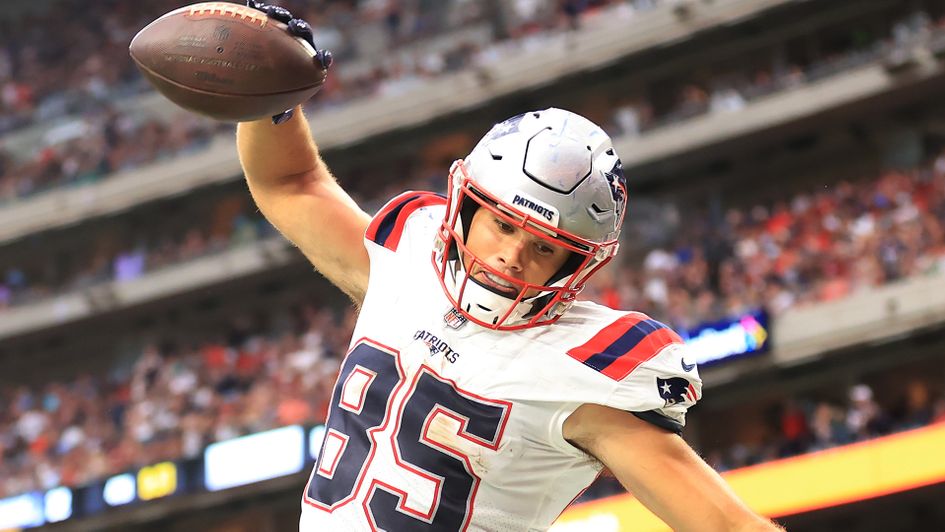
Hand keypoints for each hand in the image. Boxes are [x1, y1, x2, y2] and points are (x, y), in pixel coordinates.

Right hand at [246, 1, 332, 123]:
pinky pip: (264, 21)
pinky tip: (248, 7)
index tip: (322, 59)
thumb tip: (278, 120)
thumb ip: (282, 112)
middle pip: (303, 36)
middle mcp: (300, 49)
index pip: (320, 60)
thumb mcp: (279, 109)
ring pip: (284, 24)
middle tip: (295, 27)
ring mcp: (285, 38)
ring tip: (270, 12)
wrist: (267, 89)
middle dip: (300, 30)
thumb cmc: (277, 102)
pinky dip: (257, 13)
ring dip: (280, 16)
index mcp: (309, 67)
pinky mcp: (270, 30)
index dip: (322, 59)